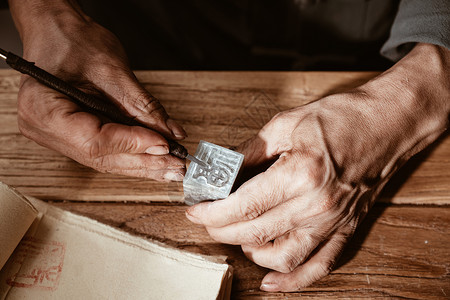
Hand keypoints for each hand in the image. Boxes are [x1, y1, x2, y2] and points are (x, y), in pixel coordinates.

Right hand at [10, 0, 186, 179]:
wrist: (56, 31)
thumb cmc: (72, 40)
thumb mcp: (112, 69)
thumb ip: (142, 106)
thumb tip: (170, 133)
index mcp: (42, 108)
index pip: (95, 141)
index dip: (133, 145)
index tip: (164, 144)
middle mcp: (44, 129)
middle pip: (101, 157)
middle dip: (143, 162)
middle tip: (175, 164)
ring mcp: (55, 135)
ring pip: (104, 160)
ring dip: (140, 164)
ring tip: (170, 167)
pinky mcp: (70, 136)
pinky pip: (103, 152)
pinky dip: (131, 156)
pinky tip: (153, 161)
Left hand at [186, 43, 448, 290]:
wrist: (388, 124)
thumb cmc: (342, 118)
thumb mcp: (286, 124)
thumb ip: (249, 151)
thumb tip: (221, 169)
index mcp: (299, 175)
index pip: (242, 206)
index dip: (211, 212)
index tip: (194, 210)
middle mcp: (316, 206)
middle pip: (255, 233)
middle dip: (220, 230)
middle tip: (206, 219)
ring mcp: (332, 222)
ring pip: (282, 257)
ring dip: (251, 253)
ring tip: (237, 236)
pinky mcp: (344, 229)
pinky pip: (319, 266)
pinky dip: (293, 281)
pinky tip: (271, 283)